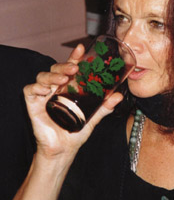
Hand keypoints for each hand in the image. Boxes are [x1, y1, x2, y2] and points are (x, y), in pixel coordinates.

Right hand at [24, 44, 122, 159]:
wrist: (63, 150)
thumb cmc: (75, 132)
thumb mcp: (93, 117)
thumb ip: (104, 107)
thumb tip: (118, 96)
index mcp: (67, 88)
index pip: (70, 68)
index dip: (74, 57)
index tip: (81, 48)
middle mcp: (55, 89)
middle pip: (56, 69)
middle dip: (64, 65)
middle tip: (74, 67)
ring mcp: (43, 96)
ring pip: (43, 77)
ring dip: (52, 75)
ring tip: (63, 79)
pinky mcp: (33, 105)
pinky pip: (29, 91)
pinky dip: (36, 87)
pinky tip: (45, 90)